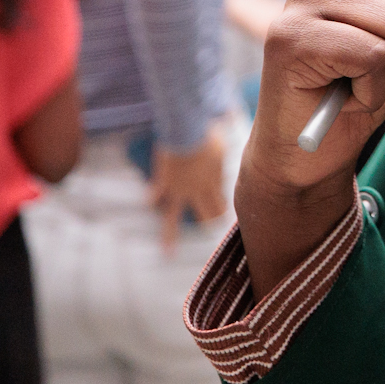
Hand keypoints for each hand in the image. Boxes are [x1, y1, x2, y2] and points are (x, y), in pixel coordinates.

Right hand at [150, 125, 227, 251]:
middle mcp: (198, 191)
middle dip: (207, 222)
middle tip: (207, 227)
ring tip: (168, 251)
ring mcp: (179, 190)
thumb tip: (235, 140)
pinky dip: (152, 197)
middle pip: (206, 215)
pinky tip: (149, 202)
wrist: (186, 132)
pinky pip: (156, 195)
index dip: (222, 207)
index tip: (222, 210)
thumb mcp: (222, 144)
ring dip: (170, 236)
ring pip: (174, 219)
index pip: (221, 203)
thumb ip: (224, 153)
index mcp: (215, 182)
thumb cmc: (207, 135)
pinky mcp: (164, 182)